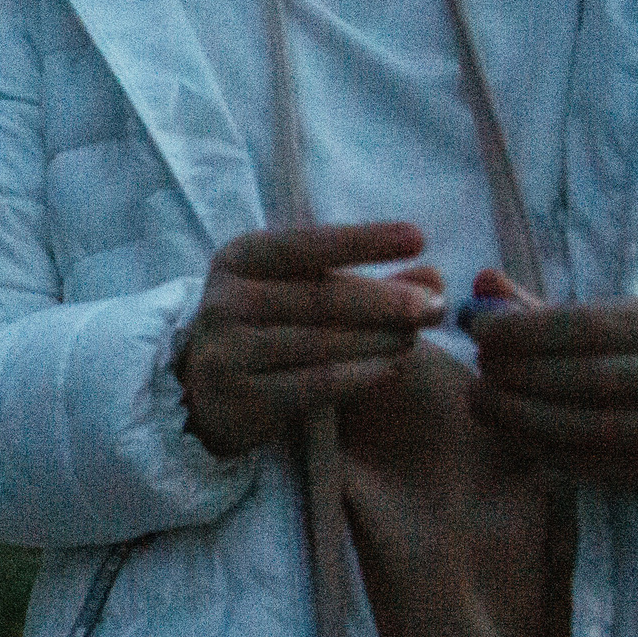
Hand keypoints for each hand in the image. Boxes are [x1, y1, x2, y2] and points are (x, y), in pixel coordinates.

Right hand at [175, 222, 446, 456]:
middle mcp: (226, 301)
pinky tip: (390, 369)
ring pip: (320, 343)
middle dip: (385, 301)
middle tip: (435, 307)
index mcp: (240, 259)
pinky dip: (358, 376)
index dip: (363, 241)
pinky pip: (312, 384)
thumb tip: (433, 277)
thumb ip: (362, 281)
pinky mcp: (239, 398)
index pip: (307, 245)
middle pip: (319, 297)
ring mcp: (228, 351)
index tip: (418, 238)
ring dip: (379, 340)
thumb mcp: (299, 290)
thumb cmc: (266, 327)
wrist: (202, 391)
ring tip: (415, 339)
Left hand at [469, 270, 637, 487]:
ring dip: (520, 416)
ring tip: (481, 400)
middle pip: (588, 379)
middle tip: (478, 369)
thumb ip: (549, 308)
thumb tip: (482, 282)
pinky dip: (542, 448)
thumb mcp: (626, 319)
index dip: (524, 330)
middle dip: (518, 374)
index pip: (591, 327)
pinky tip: (510, 431)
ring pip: (589, 428)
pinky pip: (595, 465)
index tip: (477, 329)